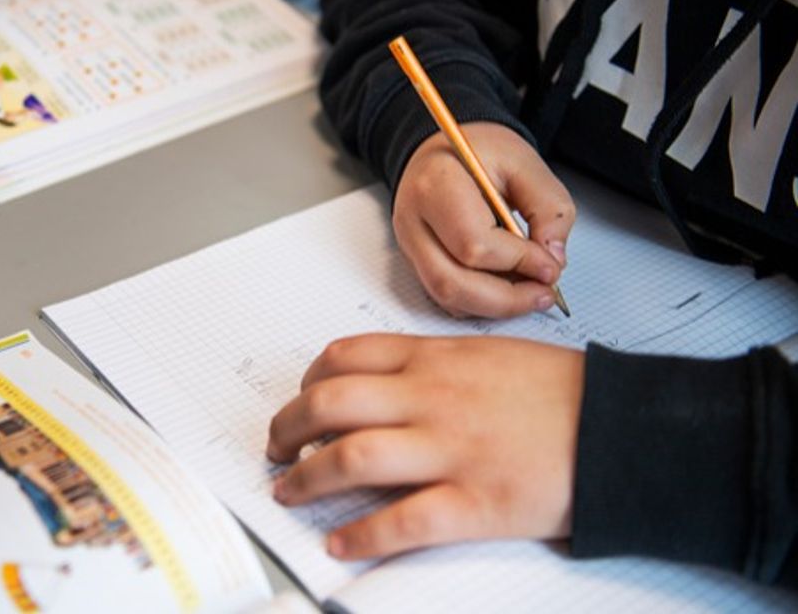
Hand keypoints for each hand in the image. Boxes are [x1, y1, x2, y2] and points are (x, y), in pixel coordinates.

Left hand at [266, 333, 584, 559]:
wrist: (624, 426)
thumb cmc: (561, 391)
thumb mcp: (489, 357)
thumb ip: (435, 367)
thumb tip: (386, 384)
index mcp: (436, 360)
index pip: (345, 357)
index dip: (308, 381)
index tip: (298, 400)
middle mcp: (433, 399)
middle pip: (332, 403)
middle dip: (288, 427)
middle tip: (275, 449)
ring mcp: (451, 450)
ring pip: (353, 456)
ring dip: (307, 478)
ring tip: (289, 491)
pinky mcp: (475, 503)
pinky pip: (401, 520)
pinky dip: (361, 536)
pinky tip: (340, 543)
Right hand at [395, 123, 574, 317]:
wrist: (443, 150)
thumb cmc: (479, 151)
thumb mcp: (526, 163)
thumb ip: (549, 209)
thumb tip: (552, 260)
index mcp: (436, 185)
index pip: (473, 244)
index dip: (518, 262)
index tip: (551, 266)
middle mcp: (413, 220)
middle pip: (452, 282)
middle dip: (505, 299)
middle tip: (544, 294)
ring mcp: (409, 245)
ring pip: (446, 296)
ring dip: (493, 306)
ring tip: (530, 295)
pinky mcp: (416, 261)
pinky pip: (444, 297)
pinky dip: (479, 303)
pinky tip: (505, 290)